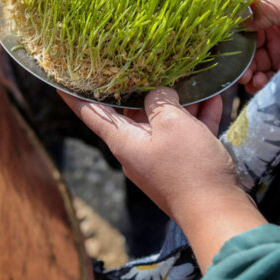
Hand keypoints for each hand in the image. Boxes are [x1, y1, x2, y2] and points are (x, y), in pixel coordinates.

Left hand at [59, 88, 265, 271]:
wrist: (219, 214)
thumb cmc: (189, 167)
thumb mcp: (172, 124)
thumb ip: (160, 101)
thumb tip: (159, 93)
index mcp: (123, 141)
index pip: (91, 113)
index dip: (75, 97)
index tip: (60, 84)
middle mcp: (136, 150)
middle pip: (132, 113)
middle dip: (143, 90)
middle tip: (148, 65)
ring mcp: (160, 158)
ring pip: (163, 122)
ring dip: (178, 102)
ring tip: (191, 80)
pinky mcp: (183, 165)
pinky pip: (185, 134)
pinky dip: (196, 118)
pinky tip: (214, 99)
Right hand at [239, 0, 279, 93]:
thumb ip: (271, 7)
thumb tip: (237, 12)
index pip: (247, 3)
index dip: (230, 15)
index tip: (219, 30)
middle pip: (244, 34)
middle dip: (236, 50)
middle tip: (235, 65)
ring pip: (250, 57)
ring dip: (244, 69)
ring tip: (249, 78)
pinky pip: (261, 76)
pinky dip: (255, 82)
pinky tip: (258, 84)